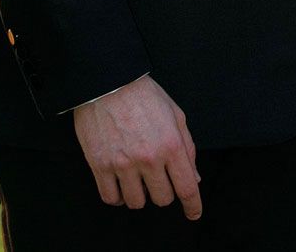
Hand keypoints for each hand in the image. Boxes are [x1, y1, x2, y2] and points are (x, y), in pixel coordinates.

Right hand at [73, 76, 201, 219]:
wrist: (109, 82)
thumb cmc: (144, 95)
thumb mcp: (175, 114)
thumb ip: (187, 147)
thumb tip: (194, 177)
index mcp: (171, 144)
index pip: (186, 186)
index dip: (193, 205)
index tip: (194, 213)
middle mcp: (149, 158)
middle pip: (162, 199)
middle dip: (164, 192)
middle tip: (159, 178)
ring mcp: (123, 164)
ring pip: (137, 202)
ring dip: (141, 195)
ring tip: (138, 179)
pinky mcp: (100, 166)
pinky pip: (111, 199)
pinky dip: (118, 197)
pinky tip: (121, 185)